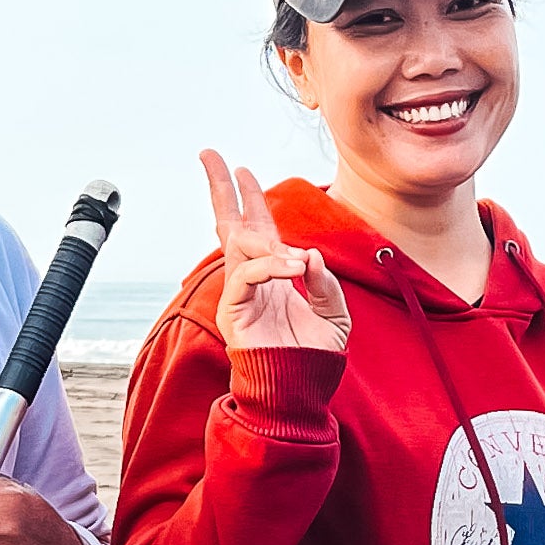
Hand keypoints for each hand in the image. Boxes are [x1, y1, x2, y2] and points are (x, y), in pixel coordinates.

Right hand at [205, 147, 347, 353]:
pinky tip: (289, 269)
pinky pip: (243, 276)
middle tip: (209, 153)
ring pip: (238, 245)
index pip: (257, 227)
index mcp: (273, 273)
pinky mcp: (233, 312)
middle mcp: (251, 278)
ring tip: (293, 263)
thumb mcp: (335, 313)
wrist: (302, 390)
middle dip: (220, 187)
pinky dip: (266, 267)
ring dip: (265, 242)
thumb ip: (325, 283)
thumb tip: (308, 255)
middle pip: (229, 223)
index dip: (250, 197)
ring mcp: (239, 293)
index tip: (242, 169)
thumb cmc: (315, 356)